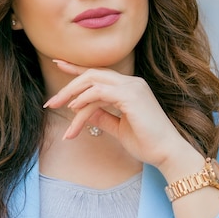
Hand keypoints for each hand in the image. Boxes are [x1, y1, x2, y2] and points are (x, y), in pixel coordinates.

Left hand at [44, 60, 195, 175]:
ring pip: (93, 82)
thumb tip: (82, 111)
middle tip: (51, 102)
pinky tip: (74, 109)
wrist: (167, 154)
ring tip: (58, 108)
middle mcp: (131, 82)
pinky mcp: (131, 96)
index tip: (57, 63)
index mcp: (129, 88)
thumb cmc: (147, 143)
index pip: (98, 74)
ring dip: (72, 95)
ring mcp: (132, 87)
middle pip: (92, 74)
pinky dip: (85, 99)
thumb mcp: (118, 128)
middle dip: (68, 86)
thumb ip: (102, 117)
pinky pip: (100, 92)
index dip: (76, 68)